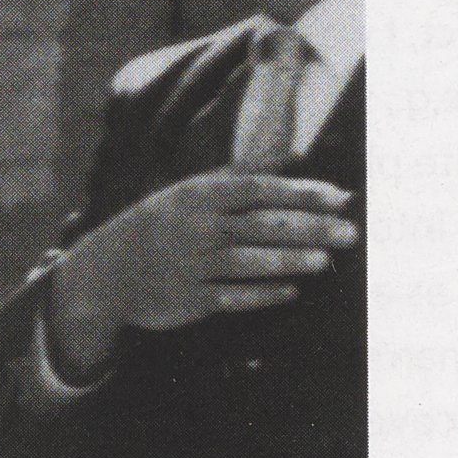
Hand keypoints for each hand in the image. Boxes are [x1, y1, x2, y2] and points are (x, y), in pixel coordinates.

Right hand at [43, 169, 358, 374]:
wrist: (107, 271)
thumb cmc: (161, 225)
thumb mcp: (189, 193)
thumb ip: (237, 178)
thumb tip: (292, 157)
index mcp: (198, 196)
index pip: (258, 190)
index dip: (301, 193)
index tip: (340, 197)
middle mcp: (195, 229)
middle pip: (261, 226)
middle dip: (309, 229)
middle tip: (350, 233)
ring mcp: (190, 266)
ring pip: (248, 263)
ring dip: (289, 261)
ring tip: (324, 260)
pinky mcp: (187, 300)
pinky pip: (231, 297)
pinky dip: (261, 294)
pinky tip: (291, 290)